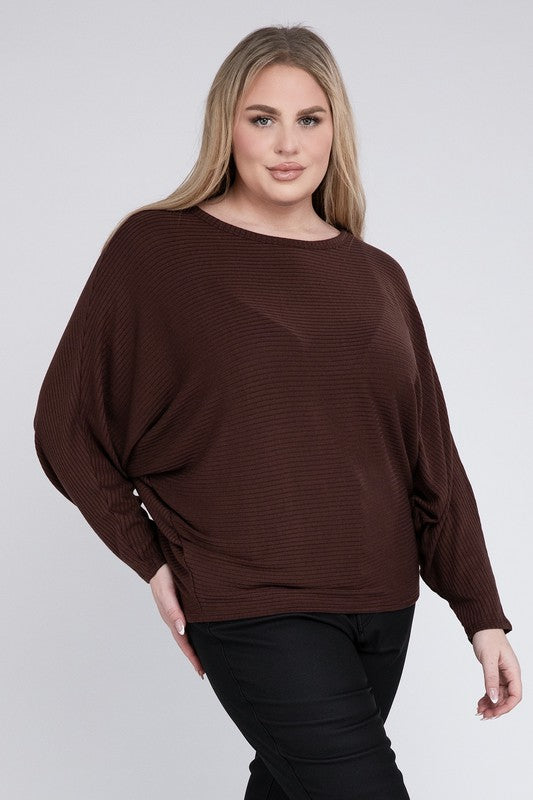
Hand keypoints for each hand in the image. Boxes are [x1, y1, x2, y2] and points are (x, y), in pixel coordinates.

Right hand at [149, 563, 205, 678]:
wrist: (157, 562)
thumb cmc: (163, 577)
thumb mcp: (167, 594)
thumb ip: (174, 611)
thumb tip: (182, 630)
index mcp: (171, 619)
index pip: (184, 643)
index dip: (193, 657)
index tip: (201, 672)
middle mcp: (174, 618)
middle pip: (185, 642)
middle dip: (194, 656)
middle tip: (204, 671)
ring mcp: (176, 612)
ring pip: (186, 633)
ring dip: (194, 645)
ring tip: (204, 656)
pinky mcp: (179, 604)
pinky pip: (187, 622)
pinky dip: (193, 632)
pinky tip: (199, 632)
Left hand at [472, 628, 521, 719]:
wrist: (483, 626)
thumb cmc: (488, 637)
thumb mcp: (489, 658)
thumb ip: (491, 679)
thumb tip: (494, 698)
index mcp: (513, 671)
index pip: (516, 695)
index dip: (506, 707)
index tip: (494, 712)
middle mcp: (510, 674)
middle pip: (507, 698)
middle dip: (496, 708)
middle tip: (483, 715)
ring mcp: (503, 675)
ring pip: (499, 695)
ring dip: (491, 704)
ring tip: (479, 711)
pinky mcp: (495, 673)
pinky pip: (493, 689)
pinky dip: (487, 697)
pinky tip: (480, 703)